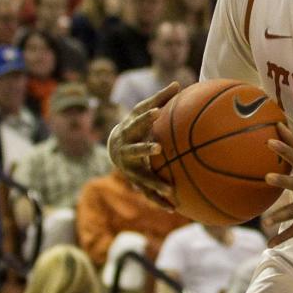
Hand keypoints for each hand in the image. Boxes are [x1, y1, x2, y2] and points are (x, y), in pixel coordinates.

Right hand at [106, 82, 180, 209]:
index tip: (156, 112)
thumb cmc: (135, 125)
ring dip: (154, 182)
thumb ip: (160, 99)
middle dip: (145, 148)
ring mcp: (128, 167)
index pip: (137, 121)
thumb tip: (179, 83)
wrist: (114, 146)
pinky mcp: (134, 180)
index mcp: (130, 130)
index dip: (145, 117)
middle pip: (135, 149)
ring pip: (141, 175)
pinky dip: (158, 200)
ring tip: (170, 190)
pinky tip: (173, 209)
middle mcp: (126, 149)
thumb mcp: (143, 112)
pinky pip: (147, 192)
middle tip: (159, 148)